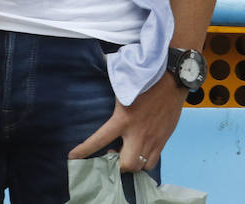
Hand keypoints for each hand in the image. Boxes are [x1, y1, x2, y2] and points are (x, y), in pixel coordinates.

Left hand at [66, 74, 185, 171]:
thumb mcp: (124, 87)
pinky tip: (140, 150)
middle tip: (111, 154)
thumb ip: (111, 96)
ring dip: (131, 164)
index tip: (72, 157)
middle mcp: (139, 133)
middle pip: (126, 165)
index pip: (99, 139)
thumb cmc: (147, 80)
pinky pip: (153, 161)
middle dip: (117, 165)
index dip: (84, 150)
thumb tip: (94, 85)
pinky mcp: (164, 139)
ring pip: (141, 166)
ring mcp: (154, 139)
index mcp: (124, 118)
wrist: (173, 78)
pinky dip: (144, 161)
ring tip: (126, 153)